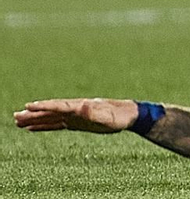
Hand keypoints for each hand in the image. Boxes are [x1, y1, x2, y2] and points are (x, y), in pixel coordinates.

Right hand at [14, 98, 136, 133]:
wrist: (129, 115)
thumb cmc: (119, 117)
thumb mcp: (108, 117)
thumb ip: (95, 112)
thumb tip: (82, 105)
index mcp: (81, 106)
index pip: (59, 106)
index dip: (44, 106)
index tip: (29, 106)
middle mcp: (75, 109)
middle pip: (51, 111)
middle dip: (33, 114)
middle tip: (15, 116)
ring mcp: (74, 116)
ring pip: (51, 117)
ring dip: (35, 119)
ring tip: (18, 121)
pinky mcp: (76, 122)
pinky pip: (56, 124)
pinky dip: (44, 125)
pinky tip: (33, 128)